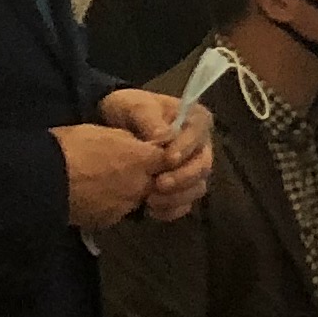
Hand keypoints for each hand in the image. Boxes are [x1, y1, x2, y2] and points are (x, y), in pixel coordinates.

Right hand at [54, 121, 165, 231]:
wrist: (40, 178)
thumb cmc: (69, 146)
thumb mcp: (103, 132)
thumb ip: (127, 141)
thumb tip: (135, 145)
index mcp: (142, 158)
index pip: (167, 158)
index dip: (158, 156)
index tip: (149, 152)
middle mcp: (140, 184)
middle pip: (154, 182)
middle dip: (146, 176)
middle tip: (123, 169)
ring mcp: (125, 206)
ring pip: (136, 199)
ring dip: (127, 192)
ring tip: (103, 183)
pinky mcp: (108, 221)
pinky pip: (116, 212)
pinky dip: (110, 205)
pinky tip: (93, 198)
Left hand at [95, 87, 212, 220]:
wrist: (114, 128)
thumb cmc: (129, 111)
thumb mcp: (134, 105)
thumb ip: (148, 116)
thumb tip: (163, 136)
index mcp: (195, 121)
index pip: (200, 134)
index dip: (187, 148)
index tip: (168, 159)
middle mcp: (200, 147)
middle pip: (203, 165)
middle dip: (183, 178)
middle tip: (159, 184)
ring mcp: (193, 169)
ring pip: (197, 187)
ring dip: (177, 197)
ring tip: (151, 201)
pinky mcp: (182, 188)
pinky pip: (186, 204)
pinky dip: (171, 210)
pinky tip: (152, 211)